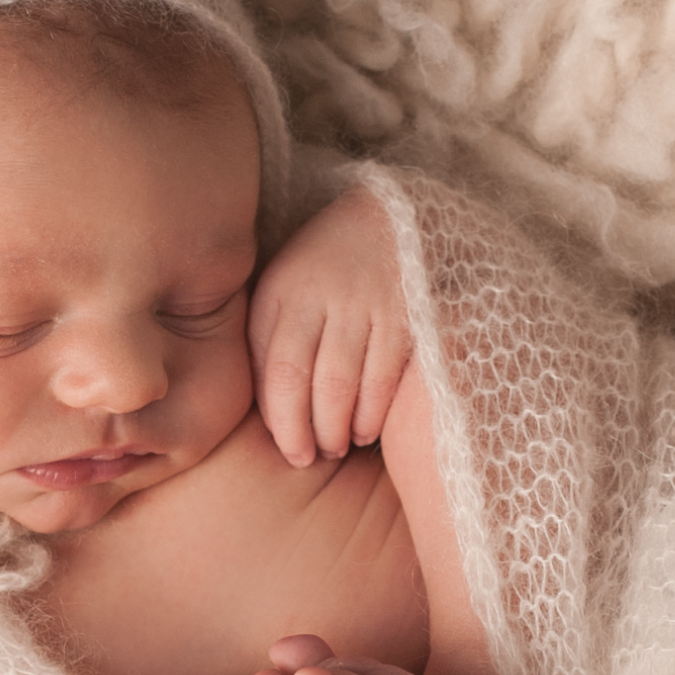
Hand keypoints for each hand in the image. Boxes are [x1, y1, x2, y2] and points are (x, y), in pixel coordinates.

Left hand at [248, 187, 412, 466]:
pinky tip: (366, 430)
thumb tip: (268, 410)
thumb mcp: (285, 287)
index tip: (285, 447)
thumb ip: (269, 337)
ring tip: (334, 446)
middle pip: (305, 382)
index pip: (273, 370)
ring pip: (343, 385)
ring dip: (337, 428)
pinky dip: (372, 413)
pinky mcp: (406, 315)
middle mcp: (322, 297)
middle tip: (307, 458)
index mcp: (284, 291)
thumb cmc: (329, 266)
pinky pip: (384, 378)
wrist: (392, 216)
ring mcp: (366, 305)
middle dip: (304, 432)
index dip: (278, 419)